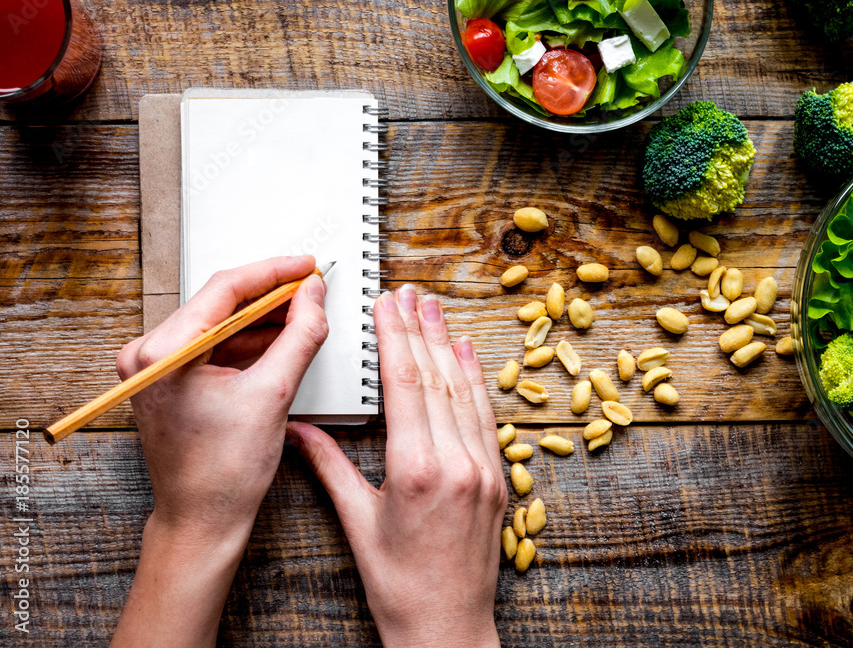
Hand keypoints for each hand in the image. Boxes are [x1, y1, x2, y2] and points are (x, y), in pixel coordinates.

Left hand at [112, 255, 328, 646]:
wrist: (202, 520)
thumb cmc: (223, 475)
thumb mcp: (274, 394)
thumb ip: (300, 335)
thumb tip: (314, 297)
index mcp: (163, 355)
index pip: (224, 289)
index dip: (274, 272)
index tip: (306, 266)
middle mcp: (147, 356)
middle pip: (219, 303)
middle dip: (271, 295)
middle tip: (311, 288)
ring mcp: (153, 368)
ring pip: (218, 323)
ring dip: (261, 318)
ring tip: (303, 313)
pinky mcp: (165, 379)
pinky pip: (212, 345)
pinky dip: (247, 340)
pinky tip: (280, 338)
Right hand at [288, 284, 506, 647]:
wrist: (447, 628)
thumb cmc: (400, 585)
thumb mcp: (356, 523)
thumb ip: (329, 468)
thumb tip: (298, 430)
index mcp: (417, 470)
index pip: (406, 384)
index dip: (395, 338)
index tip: (387, 305)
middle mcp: (457, 464)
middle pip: (437, 379)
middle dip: (420, 330)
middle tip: (410, 293)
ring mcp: (484, 470)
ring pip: (465, 392)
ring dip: (449, 346)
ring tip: (437, 310)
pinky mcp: (498, 480)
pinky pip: (486, 418)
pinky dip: (475, 382)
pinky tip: (468, 356)